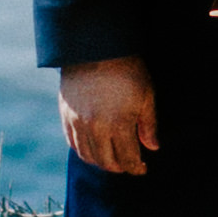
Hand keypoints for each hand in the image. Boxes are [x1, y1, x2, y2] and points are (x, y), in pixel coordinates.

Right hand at [56, 55, 157, 175]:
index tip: (142, 168)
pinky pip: (73, 144)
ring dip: (101, 162)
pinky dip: (84, 151)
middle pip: (107, 162)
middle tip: (129, 164)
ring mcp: (78, 122)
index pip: (127, 159)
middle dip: (120, 167)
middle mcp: (96, 127)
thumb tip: (151, 148)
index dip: (136, 168)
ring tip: (112, 158)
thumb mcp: (146, 95)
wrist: (95, 48)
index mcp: (119, 124)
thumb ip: (149, 125)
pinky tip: (95, 148)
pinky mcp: (66, 116)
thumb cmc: (127, 70)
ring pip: (88, 156)